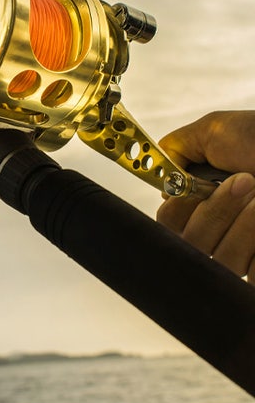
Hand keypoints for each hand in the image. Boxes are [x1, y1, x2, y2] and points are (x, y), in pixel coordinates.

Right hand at [156, 111, 254, 278]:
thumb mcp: (217, 130)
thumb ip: (176, 148)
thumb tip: (157, 172)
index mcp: (203, 199)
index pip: (168, 222)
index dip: (180, 207)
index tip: (198, 186)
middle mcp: (221, 229)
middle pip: (190, 243)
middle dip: (215, 212)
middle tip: (245, 182)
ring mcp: (246, 252)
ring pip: (222, 260)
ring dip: (243, 225)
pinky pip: (250, 272)